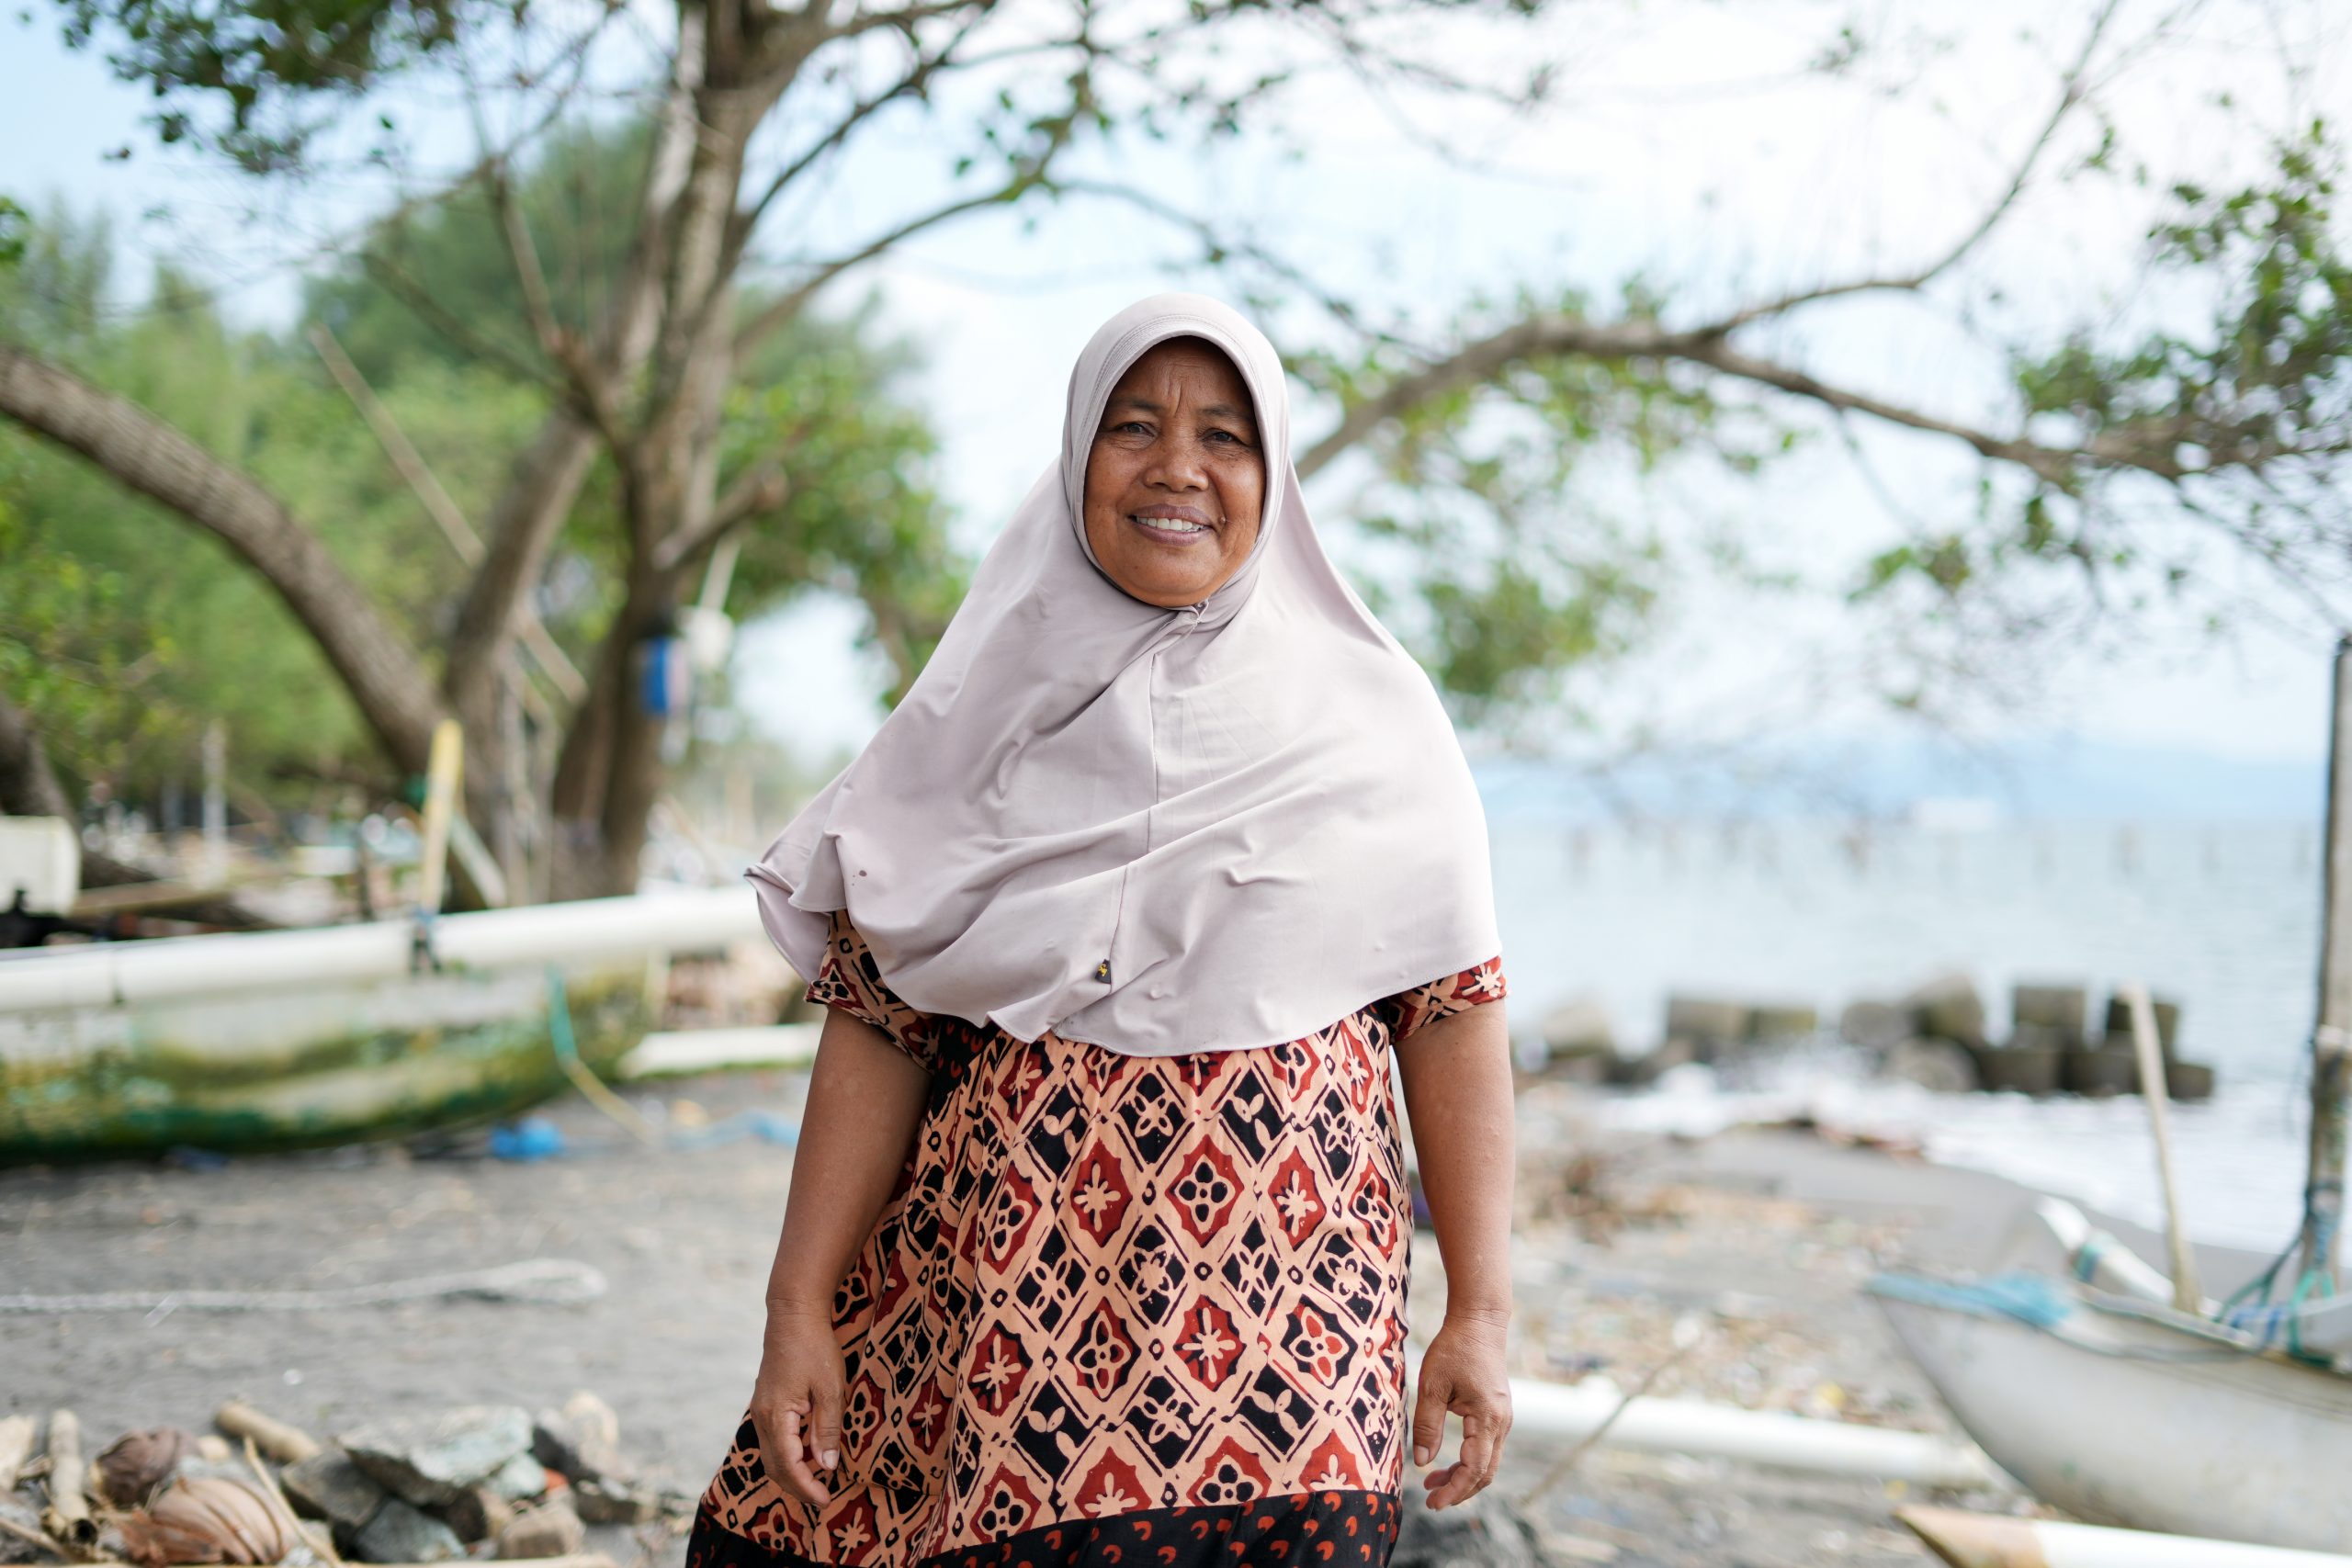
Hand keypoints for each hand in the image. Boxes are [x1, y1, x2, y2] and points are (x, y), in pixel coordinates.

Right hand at [752, 1308, 846, 1506]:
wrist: (793, 1315)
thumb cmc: (814, 1348)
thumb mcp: (829, 1389)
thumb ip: (827, 1429)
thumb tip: (827, 1465)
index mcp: (776, 1416)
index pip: (789, 1466)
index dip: (807, 1487)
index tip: (826, 1500)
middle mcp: (762, 1418)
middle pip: (774, 1468)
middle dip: (797, 1487)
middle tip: (822, 1498)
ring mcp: (760, 1411)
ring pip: (771, 1456)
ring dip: (792, 1472)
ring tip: (818, 1479)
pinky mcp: (765, 1405)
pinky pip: (773, 1441)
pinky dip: (789, 1455)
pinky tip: (809, 1453)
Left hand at [1411, 1311, 1511, 1508]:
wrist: (1479, 1322)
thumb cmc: (1454, 1349)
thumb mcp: (1432, 1385)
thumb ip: (1427, 1425)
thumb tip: (1421, 1462)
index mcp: (1488, 1418)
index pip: (1474, 1469)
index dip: (1454, 1490)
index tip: (1432, 1503)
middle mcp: (1502, 1423)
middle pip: (1485, 1473)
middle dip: (1459, 1490)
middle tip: (1431, 1500)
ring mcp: (1502, 1419)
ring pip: (1487, 1462)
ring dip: (1462, 1477)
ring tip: (1431, 1483)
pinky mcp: (1497, 1413)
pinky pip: (1486, 1448)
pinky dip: (1468, 1461)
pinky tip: (1446, 1462)